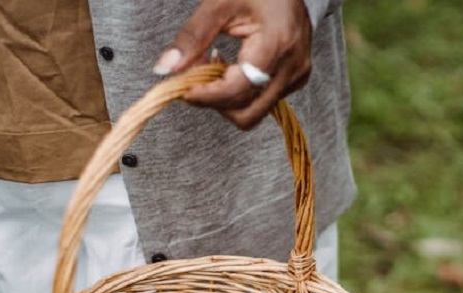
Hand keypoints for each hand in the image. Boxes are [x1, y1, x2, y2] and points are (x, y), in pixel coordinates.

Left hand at [153, 0, 312, 129]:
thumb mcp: (220, 4)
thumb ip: (193, 37)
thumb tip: (165, 68)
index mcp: (276, 44)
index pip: (238, 89)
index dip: (207, 95)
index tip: (185, 89)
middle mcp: (291, 68)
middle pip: (246, 112)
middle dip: (216, 102)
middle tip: (197, 80)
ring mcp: (296, 77)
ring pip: (254, 112)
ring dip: (227, 100)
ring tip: (215, 71)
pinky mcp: (296, 81)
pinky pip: (262, 103)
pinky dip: (240, 94)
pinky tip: (232, 70)